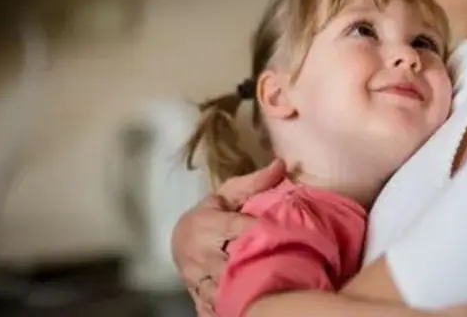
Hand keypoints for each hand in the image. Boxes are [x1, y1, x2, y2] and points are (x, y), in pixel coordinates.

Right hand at [171, 159, 285, 315]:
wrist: (179, 241)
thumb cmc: (209, 214)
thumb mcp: (227, 194)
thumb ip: (254, 182)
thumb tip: (281, 163)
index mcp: (208, 224)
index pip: (238, 227)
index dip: (261, 230)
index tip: (287, 230)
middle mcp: (202, 252)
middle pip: (231, 261)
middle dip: (253, 264)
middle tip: (282, 264)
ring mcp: (199, 278)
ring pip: (221, 289)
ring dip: (240, 291)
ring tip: (268, 291)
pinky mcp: (198, 296)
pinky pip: (211, 307)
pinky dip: (226, 309)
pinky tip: (247, 308)